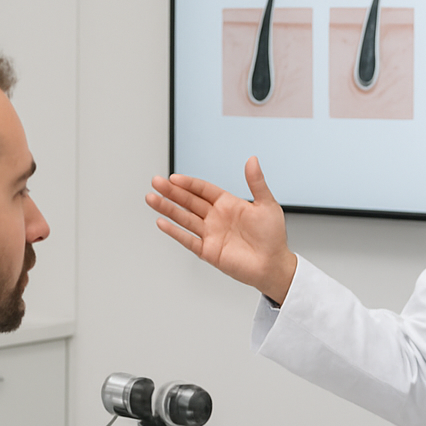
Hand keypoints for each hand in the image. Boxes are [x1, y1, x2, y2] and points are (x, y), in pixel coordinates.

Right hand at [147, 157, 298, 303]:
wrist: (274, 265)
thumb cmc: (273, 236)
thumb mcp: (267, 204)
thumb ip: (256, 183)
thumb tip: (252, 160)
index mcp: (228, 204)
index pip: (203, 190)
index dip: (189, 183)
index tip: (174, 178)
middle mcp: (216, 218)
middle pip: (189, 202)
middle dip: (172, 192)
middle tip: (156, 182)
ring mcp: (210, 234)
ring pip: (184, 218)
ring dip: (167, 208)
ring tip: (151, 198)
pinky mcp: (208, 251)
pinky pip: (188, 239)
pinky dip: (174, 232)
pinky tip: (162, 222)